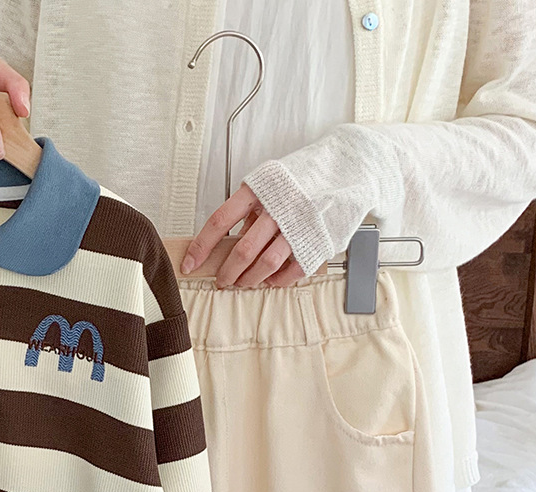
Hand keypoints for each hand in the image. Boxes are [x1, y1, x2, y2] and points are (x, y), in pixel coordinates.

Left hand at [181, 183, 308, 287]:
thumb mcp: (269, 183)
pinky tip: (271, 279)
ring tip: (245, 281)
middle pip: (243, 250)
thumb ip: (250, 210)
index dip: (201, 246)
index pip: (220, 221)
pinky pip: (293, 270)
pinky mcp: (318, 240)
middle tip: (222, 280)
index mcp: (261, 188)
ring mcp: (300, 225)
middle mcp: (280, 206)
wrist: (346, 165)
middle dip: (227, 272)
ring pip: (266, 264)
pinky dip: (278, 280)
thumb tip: (230, 241)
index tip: (189, 264)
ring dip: (250, 279)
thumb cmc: (303, 175)